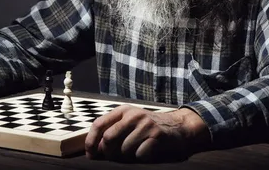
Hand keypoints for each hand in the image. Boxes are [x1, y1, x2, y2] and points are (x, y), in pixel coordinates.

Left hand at [85, 105, 209, 162]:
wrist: (178, 126)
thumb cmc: (148, 127)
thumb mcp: (129, 123)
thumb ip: (111, 132)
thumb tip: (92, 151)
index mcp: (122, 111)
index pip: (98, 124)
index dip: (91, 141)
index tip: (90, 154)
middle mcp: (132, 115)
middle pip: (108, 138)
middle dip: (108, 152)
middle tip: (114, 157)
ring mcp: (145, 124)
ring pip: (123, 149)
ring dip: (126, 157)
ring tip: (134, 152)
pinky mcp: (157, 135)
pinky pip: (139, 155)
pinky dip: (140, 158)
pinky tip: (146, 152)